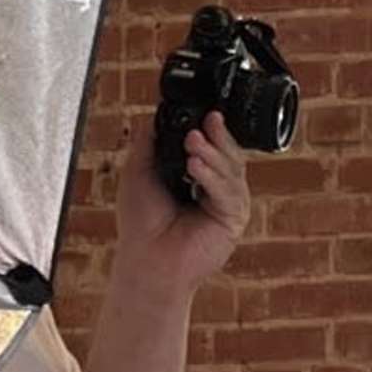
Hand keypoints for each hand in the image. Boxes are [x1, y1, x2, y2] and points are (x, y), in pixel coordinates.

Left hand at [114, 111, 253, 298]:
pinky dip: (212, 177)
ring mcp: (226, 203)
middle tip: (207, 121)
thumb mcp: (138, 171)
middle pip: (229, 153)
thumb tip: (153, 113)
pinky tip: (196, 167)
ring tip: (193, 143)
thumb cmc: (141, 223)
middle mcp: (215, 187)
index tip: (207, 113)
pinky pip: (229, 191)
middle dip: (218, 136)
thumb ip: (149, 141)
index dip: (213, 128)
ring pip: (232, 168)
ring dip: (212, 153)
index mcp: (197, 175)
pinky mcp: (233, 219)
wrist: (146, 258)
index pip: (214, 145)